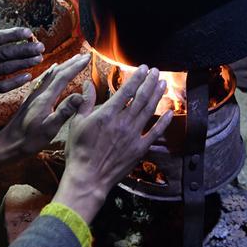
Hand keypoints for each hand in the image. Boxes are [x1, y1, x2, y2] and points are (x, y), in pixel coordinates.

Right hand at [0, 28, 43, 106]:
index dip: (14, 34)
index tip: (28, 32)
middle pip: (5, 53)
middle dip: (26, 49)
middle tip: (40, 46)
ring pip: (6, 68)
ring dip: (25, 63)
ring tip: (38, 58)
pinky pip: (1, 86)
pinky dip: (15, 81)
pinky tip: (27, 76)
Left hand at [0, 53, 90, 174]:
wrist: (6, 145)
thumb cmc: (28, 141)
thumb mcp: (49, 129)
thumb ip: (64, 111)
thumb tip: (80, 96)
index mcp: (45, 99)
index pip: (63, 77)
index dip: (76, 67)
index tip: (87, 58)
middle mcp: (38, 93)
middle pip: (57, 73)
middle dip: (71, 63)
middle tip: (84, 55)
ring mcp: (33, 95)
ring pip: (50, 75)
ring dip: (63, 66)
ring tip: (73, 59)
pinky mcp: (30, 99)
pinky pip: (43, 80)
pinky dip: (51, 72)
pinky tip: (52, 70)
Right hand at [51, 65, 171, 223]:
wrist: (88, 178)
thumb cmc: (79, 151)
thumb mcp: (77, 123)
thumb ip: (85, 102)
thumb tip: (87, 83)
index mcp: (107, 114)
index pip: (126, 90)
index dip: (136, 77)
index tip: (143, 68)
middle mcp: (123, 122)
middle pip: (141, 97)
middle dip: (150, 82)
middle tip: (156, 71)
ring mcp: (133, 135)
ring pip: (149, 111)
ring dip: (157, 95)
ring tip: (163, 84)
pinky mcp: (139, 149)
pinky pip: (155, 132)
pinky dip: (163, 122)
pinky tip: (170, 112)